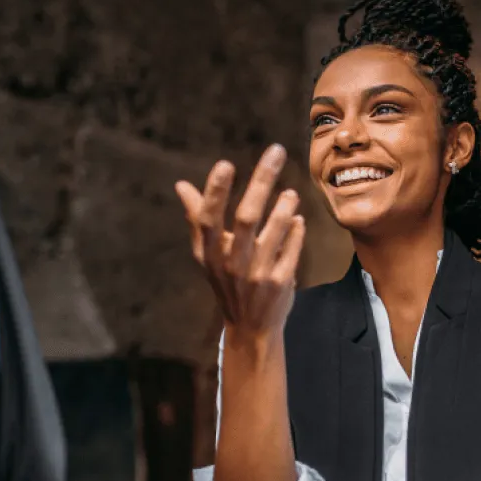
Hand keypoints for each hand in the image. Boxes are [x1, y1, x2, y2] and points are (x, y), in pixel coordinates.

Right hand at [174, 144, 305, 338]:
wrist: (249, 328)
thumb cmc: (228, 282)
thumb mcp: (209, 255)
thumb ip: (198, 218)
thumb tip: (181, 185)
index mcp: (210, 253)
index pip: (208, 218)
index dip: (215, 191)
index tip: (225, 164)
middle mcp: (231, 263)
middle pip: (246, 217)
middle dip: (261, 182)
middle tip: (275, 152)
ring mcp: (256, 275)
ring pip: (272, 234)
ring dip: (283, 209)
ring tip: (290, 193)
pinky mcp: (279, 284)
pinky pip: (291, 252)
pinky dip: (296, 233)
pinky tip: (299, 218)